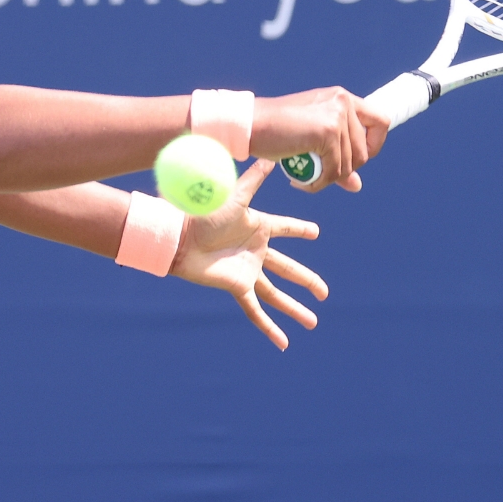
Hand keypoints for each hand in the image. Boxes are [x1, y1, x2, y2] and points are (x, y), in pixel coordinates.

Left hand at [168, 159, 327, 349]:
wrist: (177, 235)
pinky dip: (269, 328)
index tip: (315, 233)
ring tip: (313, 322)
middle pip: (288, 268)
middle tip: (325, 292)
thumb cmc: (201, 212)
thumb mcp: (233, 196)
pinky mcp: (236, 286)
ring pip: (277, 293)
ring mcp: (247, 270)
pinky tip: (283, 342)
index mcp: (257, 226)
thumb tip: (270, 158)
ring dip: (295, 308)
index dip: (300, 230)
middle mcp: (255, 250)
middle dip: (306, 281)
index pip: (286, 228)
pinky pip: (256, 310)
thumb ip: (253, 180)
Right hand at [248, 87, 388, 191]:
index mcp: (341, 98)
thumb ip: (337, 157)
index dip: (374, 145)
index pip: (380, 121)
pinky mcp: (328, 132)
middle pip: (364, 151)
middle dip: (344, 170)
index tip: (355, 160)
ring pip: (349, 164)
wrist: (249, 124)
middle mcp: (343, 102)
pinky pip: (334, 171)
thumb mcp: (312, 141)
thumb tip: (357, 185)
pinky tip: (300, 181)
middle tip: (319, 173)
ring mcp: (337, 116)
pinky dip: (317, 183)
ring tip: (306, 177)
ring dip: (328, 178)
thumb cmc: (275, 130)